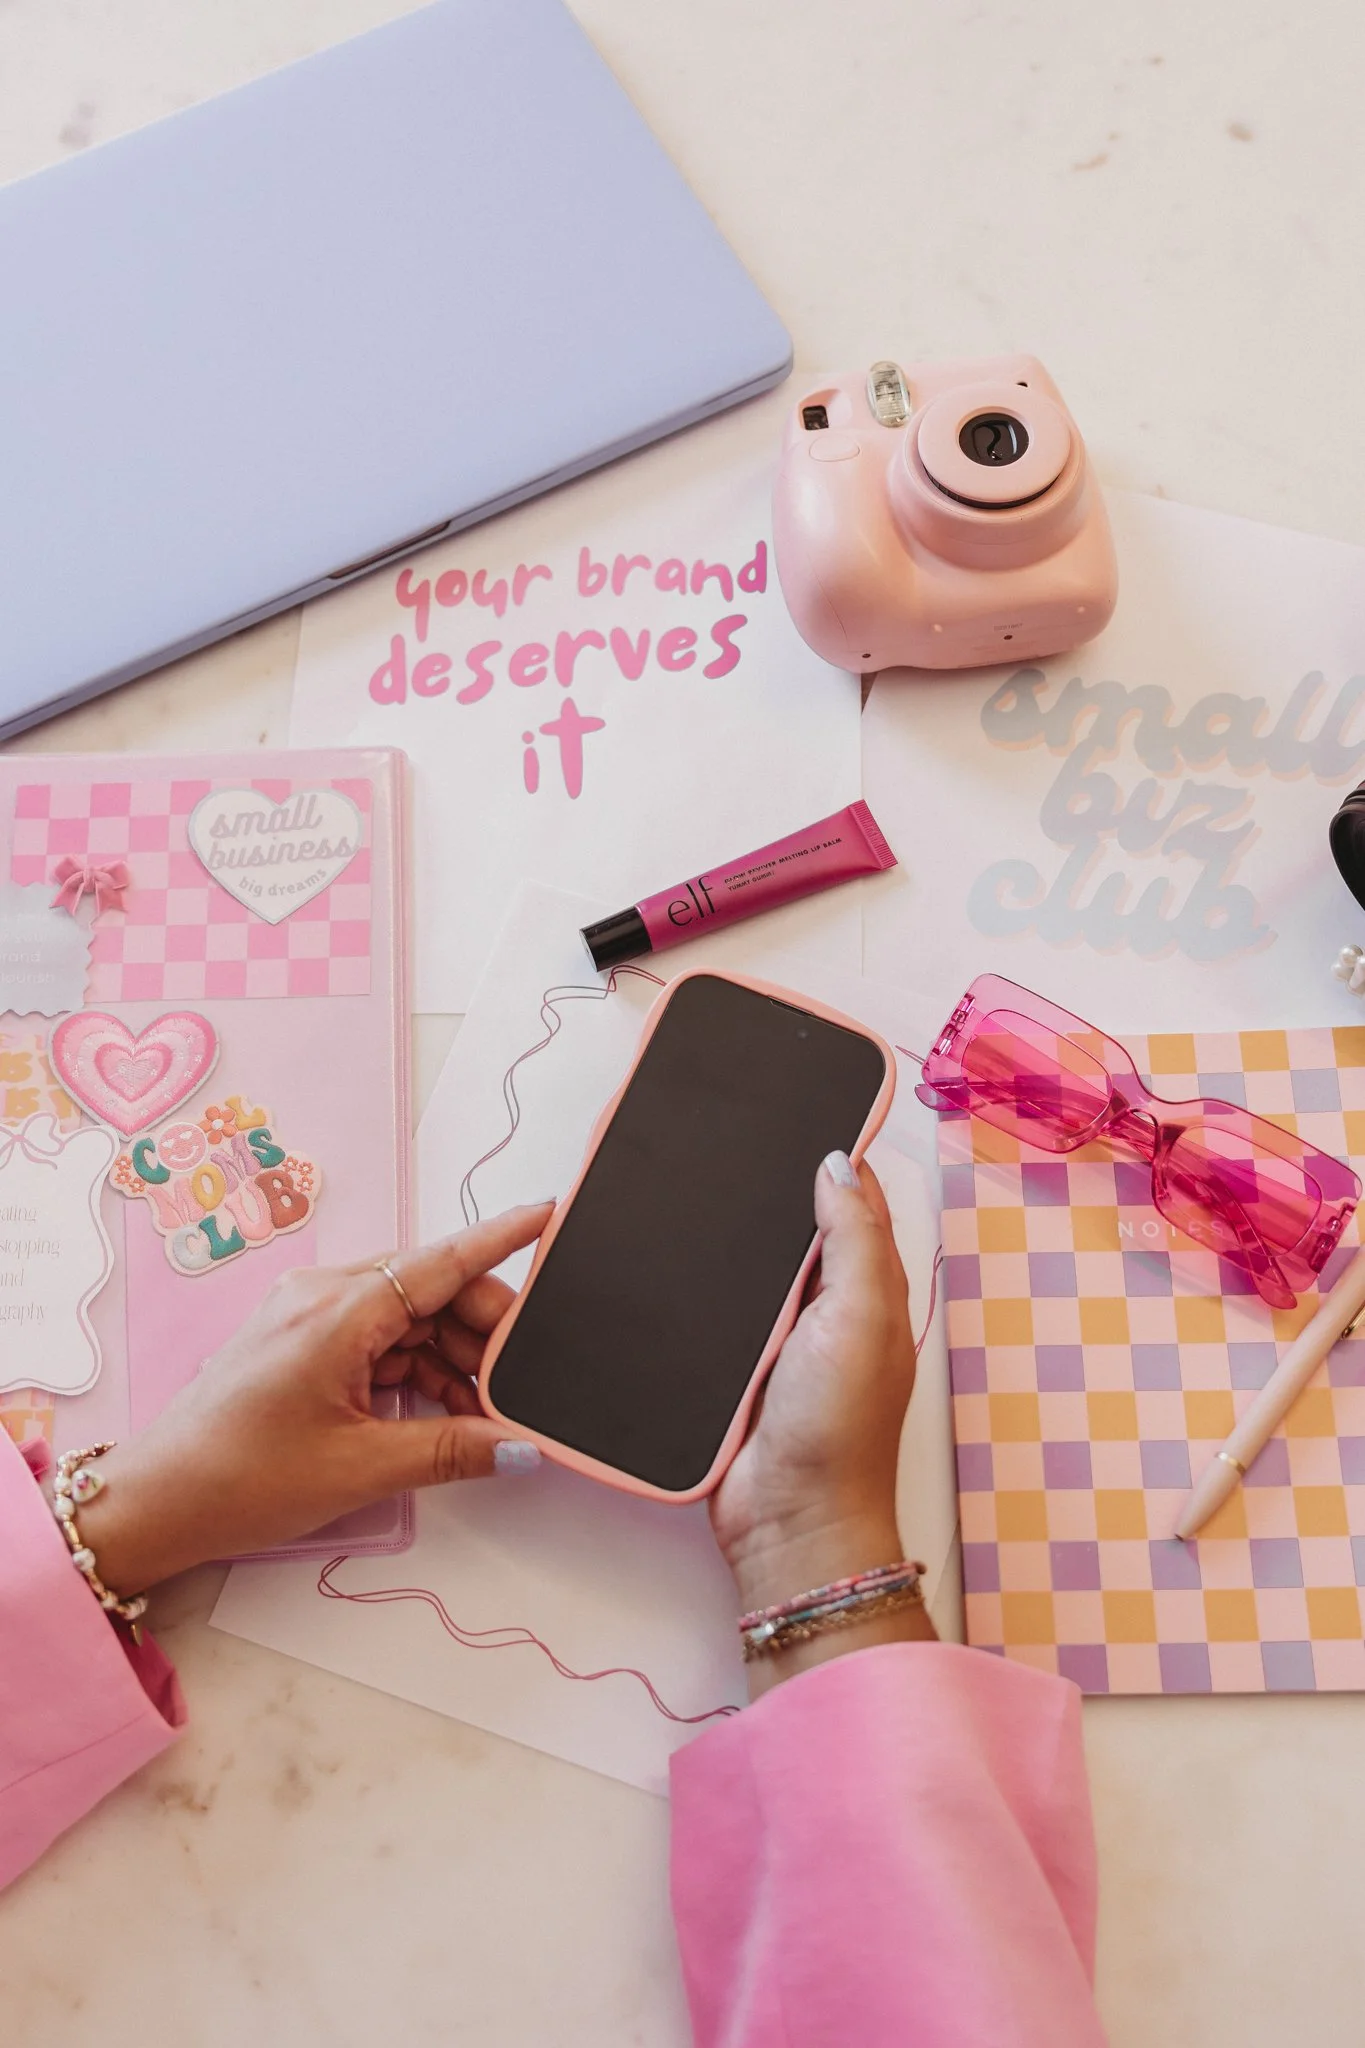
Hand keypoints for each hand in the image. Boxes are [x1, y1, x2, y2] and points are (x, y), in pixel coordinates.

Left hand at [73, 1203, 553, 1595]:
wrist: (157, 1501)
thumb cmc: (238, 1478)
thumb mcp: (362, 1468)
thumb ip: (452, 1448)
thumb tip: (519, 1446)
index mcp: (337, 1310)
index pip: (441, 1261)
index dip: (502, 1238)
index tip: (547, 1214)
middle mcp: (323, 1296)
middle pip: (432, 1290)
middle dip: (484, 1330)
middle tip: (524, 1379)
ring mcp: (310, 1316)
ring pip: (410, 1316)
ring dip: (451, 1357)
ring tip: (483, 1413)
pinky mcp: (303, 1341)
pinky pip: (380, 1338)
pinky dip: (417, 1368)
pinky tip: (443, 1411)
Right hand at [710, 1153, 934, 1690]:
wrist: (788, 1521)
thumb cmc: (838, 1425)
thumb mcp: (861, 1316)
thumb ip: (855, 1239)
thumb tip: (837, 1162)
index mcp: (868, 1286)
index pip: (853, 1201)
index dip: (832, 1155)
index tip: (795, 1105)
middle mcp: (825, 1306)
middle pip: (795, 1228)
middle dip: (766, 1186)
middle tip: (720, 1132)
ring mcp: (776, 1338)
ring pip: (749, 1265)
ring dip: (724, 1234)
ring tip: (680, 1178)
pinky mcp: (730, 1366)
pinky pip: (713, 1309)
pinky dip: (694, 1283)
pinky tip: (659, 1251)